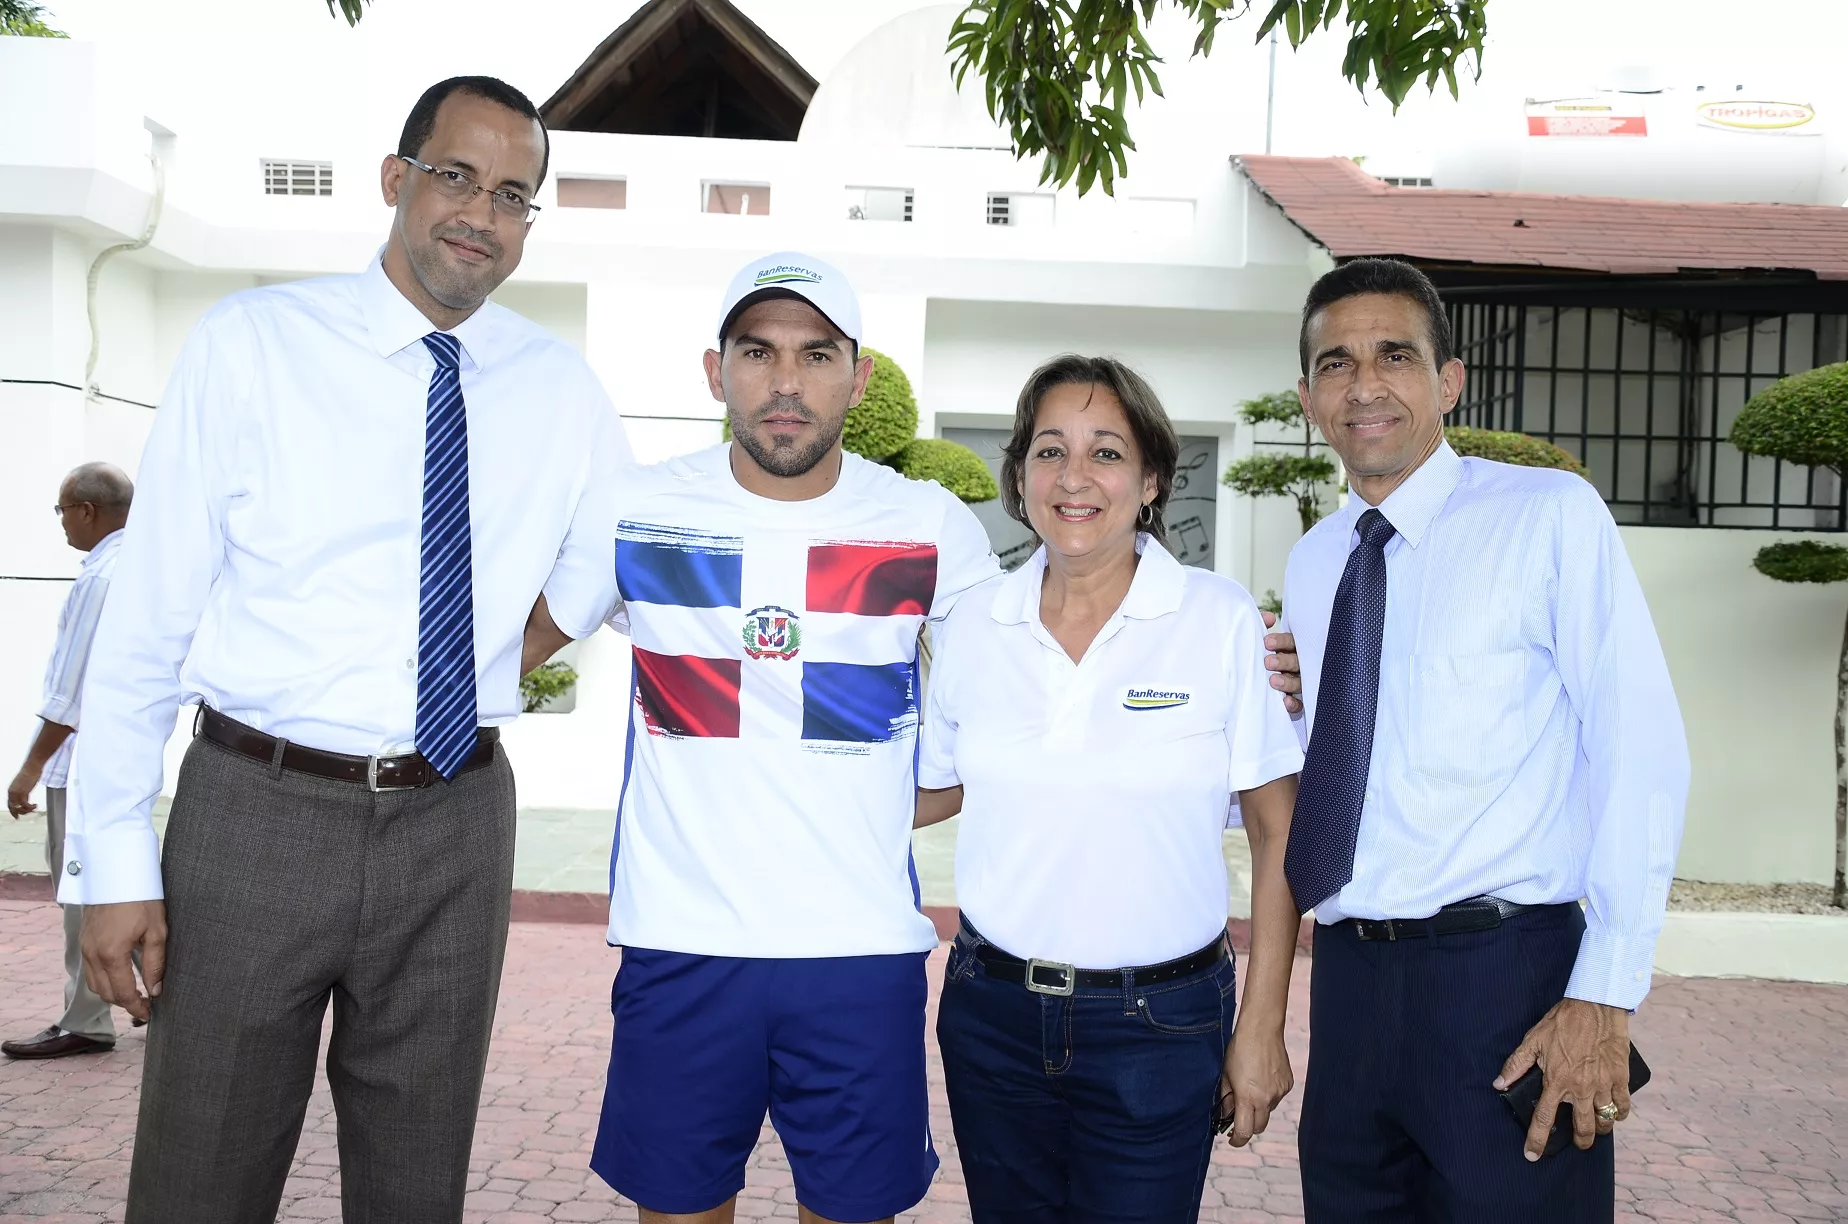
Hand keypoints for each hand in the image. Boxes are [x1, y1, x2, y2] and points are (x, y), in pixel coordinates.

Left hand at [7, 765, 39, 816]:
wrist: (32, 766)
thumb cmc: (30, 772)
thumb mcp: (24, 785)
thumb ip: (23, 792)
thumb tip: (26, 797)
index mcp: (11, 790)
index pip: (9, 804)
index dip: (13, 812)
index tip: (17, 817)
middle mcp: (12, 792)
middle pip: (12, 808)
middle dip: (20, 813)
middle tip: (28, 813)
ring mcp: (17, 793)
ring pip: (19, 808)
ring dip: (27, 810)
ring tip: (34, 808)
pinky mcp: (23, 792)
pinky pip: (25, 805)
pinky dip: (31, 807)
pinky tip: (36, 805)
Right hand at [81, 900, 167, 1023]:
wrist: (116, 874)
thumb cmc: (140, 899)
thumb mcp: (156, 931)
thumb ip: (155, 964)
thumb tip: (156, 989)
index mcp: (111, 954)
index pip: (122, 993)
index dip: (136, 1007)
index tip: (148, 1014)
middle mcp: (92, 955)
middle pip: (105, 993)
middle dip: (124, 1003)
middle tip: (144, 1006)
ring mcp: (84, 948)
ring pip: (94, 984)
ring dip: (111, 993)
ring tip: (133, 994)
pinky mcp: (83, 941)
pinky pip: (89, 971)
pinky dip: (102, 981)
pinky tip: (118, 978)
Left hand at [1219, 1023, 1293, 1146]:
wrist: (1262, 1030)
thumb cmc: (1239, 1050)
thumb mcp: (1225, 1075)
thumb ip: (1226, 1099)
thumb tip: (1225, 1115)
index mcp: (1248, 1098)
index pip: (1244, 1131)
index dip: (1237, 1139)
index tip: (1231, 1139)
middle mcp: (1266, 1099)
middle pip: (1259, 1127)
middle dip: (1248, 1126)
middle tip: (1239, 1118)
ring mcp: (1280, 1092)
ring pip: (1268, 1111)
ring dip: (1258, 1108)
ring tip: (1250, 1088)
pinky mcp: (1288, 1084)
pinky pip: (1277, 1097)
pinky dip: (1268, 1095)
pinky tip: (1262, 1079)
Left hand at [1260, 610, 1302, 714]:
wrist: (1246, 680)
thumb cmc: (1257, 655)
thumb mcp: (1258, 641)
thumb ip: (1261, 625)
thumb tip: (1268, 617)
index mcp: (1290, 648)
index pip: (1290, 642)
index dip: (1281, 642)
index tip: (1267, 642)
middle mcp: (1298, 665)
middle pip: (1296, 662)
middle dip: (1283, 661)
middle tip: (1268, 662)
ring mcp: (1299, 683)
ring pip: (1299, 682)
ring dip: (1288, 682)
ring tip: (1273, 681)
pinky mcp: (1298, 701)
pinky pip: (1300, 704)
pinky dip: (1294, 703)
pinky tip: (1285, 702)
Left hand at [1495, 998, 1630, 1159]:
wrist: (1595, 1005)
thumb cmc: (1562, 1021)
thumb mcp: (1533, 1040)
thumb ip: (1516, 1064)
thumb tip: (1499, 1083)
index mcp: (1557, 1080)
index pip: (1543, 1118)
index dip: (1536, 1140)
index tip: (1532, 1155)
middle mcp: (1581, 1088)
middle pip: (1582, 1129)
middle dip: (1580, 1142)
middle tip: (1578, 1143)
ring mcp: (1603, 1085)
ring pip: (1604, 1121)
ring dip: (1600, 1129)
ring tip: (1596, 1129)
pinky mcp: (1620, 1078)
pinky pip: (1623, 1106)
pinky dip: (1620, 1114)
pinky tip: (1615, 1113)